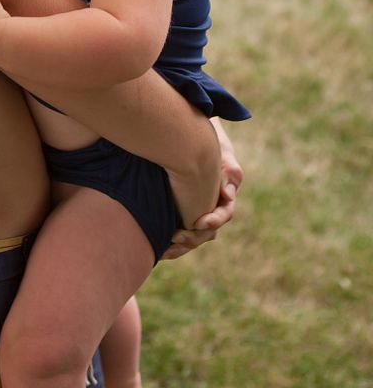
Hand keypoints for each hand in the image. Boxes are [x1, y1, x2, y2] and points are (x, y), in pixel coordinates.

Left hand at [162, 121, 242, 259]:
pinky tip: (158, 246)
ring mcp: (198, 212)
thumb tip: (229, 195)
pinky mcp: (182, 213)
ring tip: (165, 249)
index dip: (213, 221)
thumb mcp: (222, 152)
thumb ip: (228, 172)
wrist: (191, 138)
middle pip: (207, 232)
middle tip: (177, 236)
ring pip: (193, 236)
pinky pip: (179, 231)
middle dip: (193, 237)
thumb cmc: (210, 143)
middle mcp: (213, 208)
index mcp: (226, 197)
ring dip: (180, 246)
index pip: (224, 215)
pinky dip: (170, 241)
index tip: (199, 221)